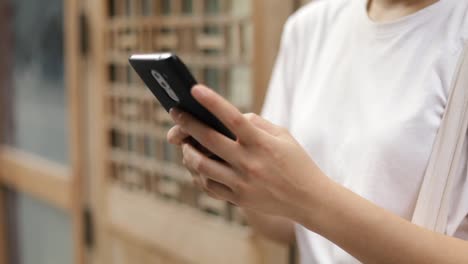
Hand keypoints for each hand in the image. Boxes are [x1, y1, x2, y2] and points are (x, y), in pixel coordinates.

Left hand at [167, 85, 329, 219]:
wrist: (309, 199)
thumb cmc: (296, 162)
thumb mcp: (283, 135)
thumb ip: (255, 123)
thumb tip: (227, 117)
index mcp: (262, 143)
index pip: (233, 118)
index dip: (212, 102)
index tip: (194, 89)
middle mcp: (249, 163)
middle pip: (209, 140)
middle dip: (187, 124)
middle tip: (175, 113)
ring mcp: (242, 183)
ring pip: (202, 165)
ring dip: (187, 151)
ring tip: (184, 142)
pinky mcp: (238, 198)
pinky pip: (208, 185)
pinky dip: (198, 173)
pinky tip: (195, 164)